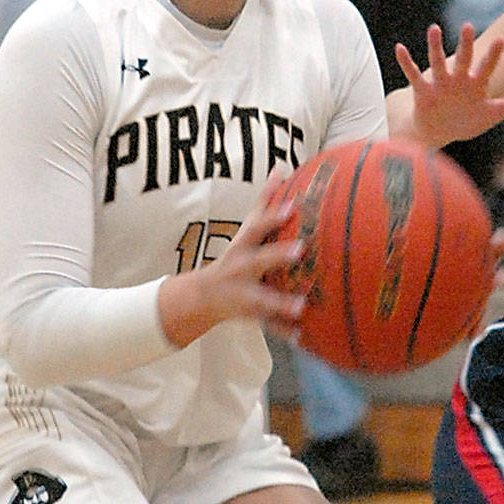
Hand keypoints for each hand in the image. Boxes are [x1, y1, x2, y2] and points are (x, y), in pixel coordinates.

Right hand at [159, 171, 305, 348]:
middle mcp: (240, 269)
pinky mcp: (249, 316)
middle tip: (301, 249)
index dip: (272, 216)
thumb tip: (281, 167)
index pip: (256, 227)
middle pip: (258, 261)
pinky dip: (284, 331)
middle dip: (277, 256)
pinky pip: (267, 326)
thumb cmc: (236, 257)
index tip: (293, 206)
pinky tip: (302, 336)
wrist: (200, 297)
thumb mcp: (246, 229)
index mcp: (242, 247)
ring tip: (302, 306)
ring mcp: (242, 293)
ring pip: (261, 299)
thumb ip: (265, 200)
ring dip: (281, 302)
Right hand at [394, 23, 503, 148]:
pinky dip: (406, 62)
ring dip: (434, 47)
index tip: (501, 40)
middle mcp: (458, 79)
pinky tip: (399, 48)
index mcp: (476, 84)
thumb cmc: (467, 121)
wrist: (440, 133)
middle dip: (464, 44)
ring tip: (433, 28)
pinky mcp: (423, 91)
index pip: (486, 67)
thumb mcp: (493, 113)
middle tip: (467, 25)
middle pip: (462, 59)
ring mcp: (440, 83)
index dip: (493, 56)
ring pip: (437, 62)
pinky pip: (413, 75)